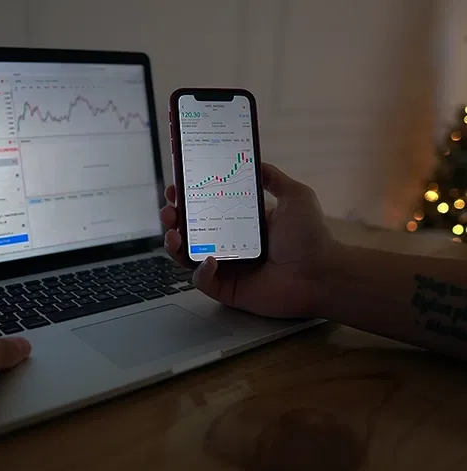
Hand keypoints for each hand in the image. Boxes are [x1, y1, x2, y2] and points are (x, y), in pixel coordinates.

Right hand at [160, 163, 335, 317]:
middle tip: (169, 211)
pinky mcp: (227, 289)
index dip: (187, 198)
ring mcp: (226, 267)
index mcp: (239, 222)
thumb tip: (255, 160)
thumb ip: (274, 178)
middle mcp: (228, 243)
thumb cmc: (312, 238)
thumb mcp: (295, 197)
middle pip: (189, 230)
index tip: (176, 188)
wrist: (322, 274)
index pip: (205, 207)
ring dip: (174, 245)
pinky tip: (208, 261)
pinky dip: (200, 271)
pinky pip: (202, 281)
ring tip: (174, 235)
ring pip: (188, 256)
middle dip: (173, 220)